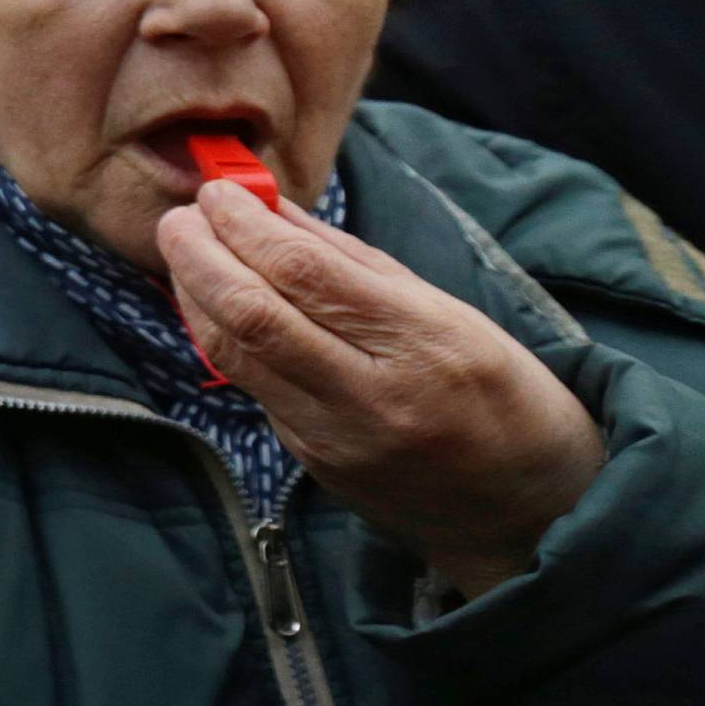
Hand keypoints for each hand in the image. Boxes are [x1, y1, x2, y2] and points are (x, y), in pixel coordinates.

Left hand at [157, 181, 604, 596]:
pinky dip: (222, 337)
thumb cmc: (500, 393)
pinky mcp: (312, 464)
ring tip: (183, 251)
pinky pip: (253, 388)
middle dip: (200, 257)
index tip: (217, 192)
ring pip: (236, 356)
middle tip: (177, 217)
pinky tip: (214, 304)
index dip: (246, 226)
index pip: (304, 273)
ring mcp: (336, 438)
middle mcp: (372, 395)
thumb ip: (351, 260)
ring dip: (196, 296)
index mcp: (421, 342)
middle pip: (253, 315)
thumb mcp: (448, 310)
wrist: (526, 513)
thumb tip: (273, 210)